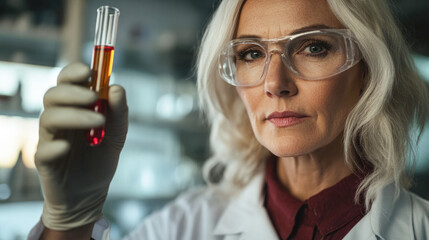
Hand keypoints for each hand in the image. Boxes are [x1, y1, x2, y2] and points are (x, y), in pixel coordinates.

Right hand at [35, 63, 127, 229]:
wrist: (91, 193)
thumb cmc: (100, 158)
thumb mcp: (117, 133)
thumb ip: (119, 112)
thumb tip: (116, 88)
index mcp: (74, 107)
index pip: (66, 82)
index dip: (73, 72)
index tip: (89, 71)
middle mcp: (59, 119)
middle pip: (53, 95)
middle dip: (74, 92)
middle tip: (95, 98)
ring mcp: (50, 139)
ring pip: (49, 118)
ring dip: (74, 115)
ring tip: (99, 121)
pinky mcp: (45, 162)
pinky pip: (43, 150)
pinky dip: (55, 147)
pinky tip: (68, 148)